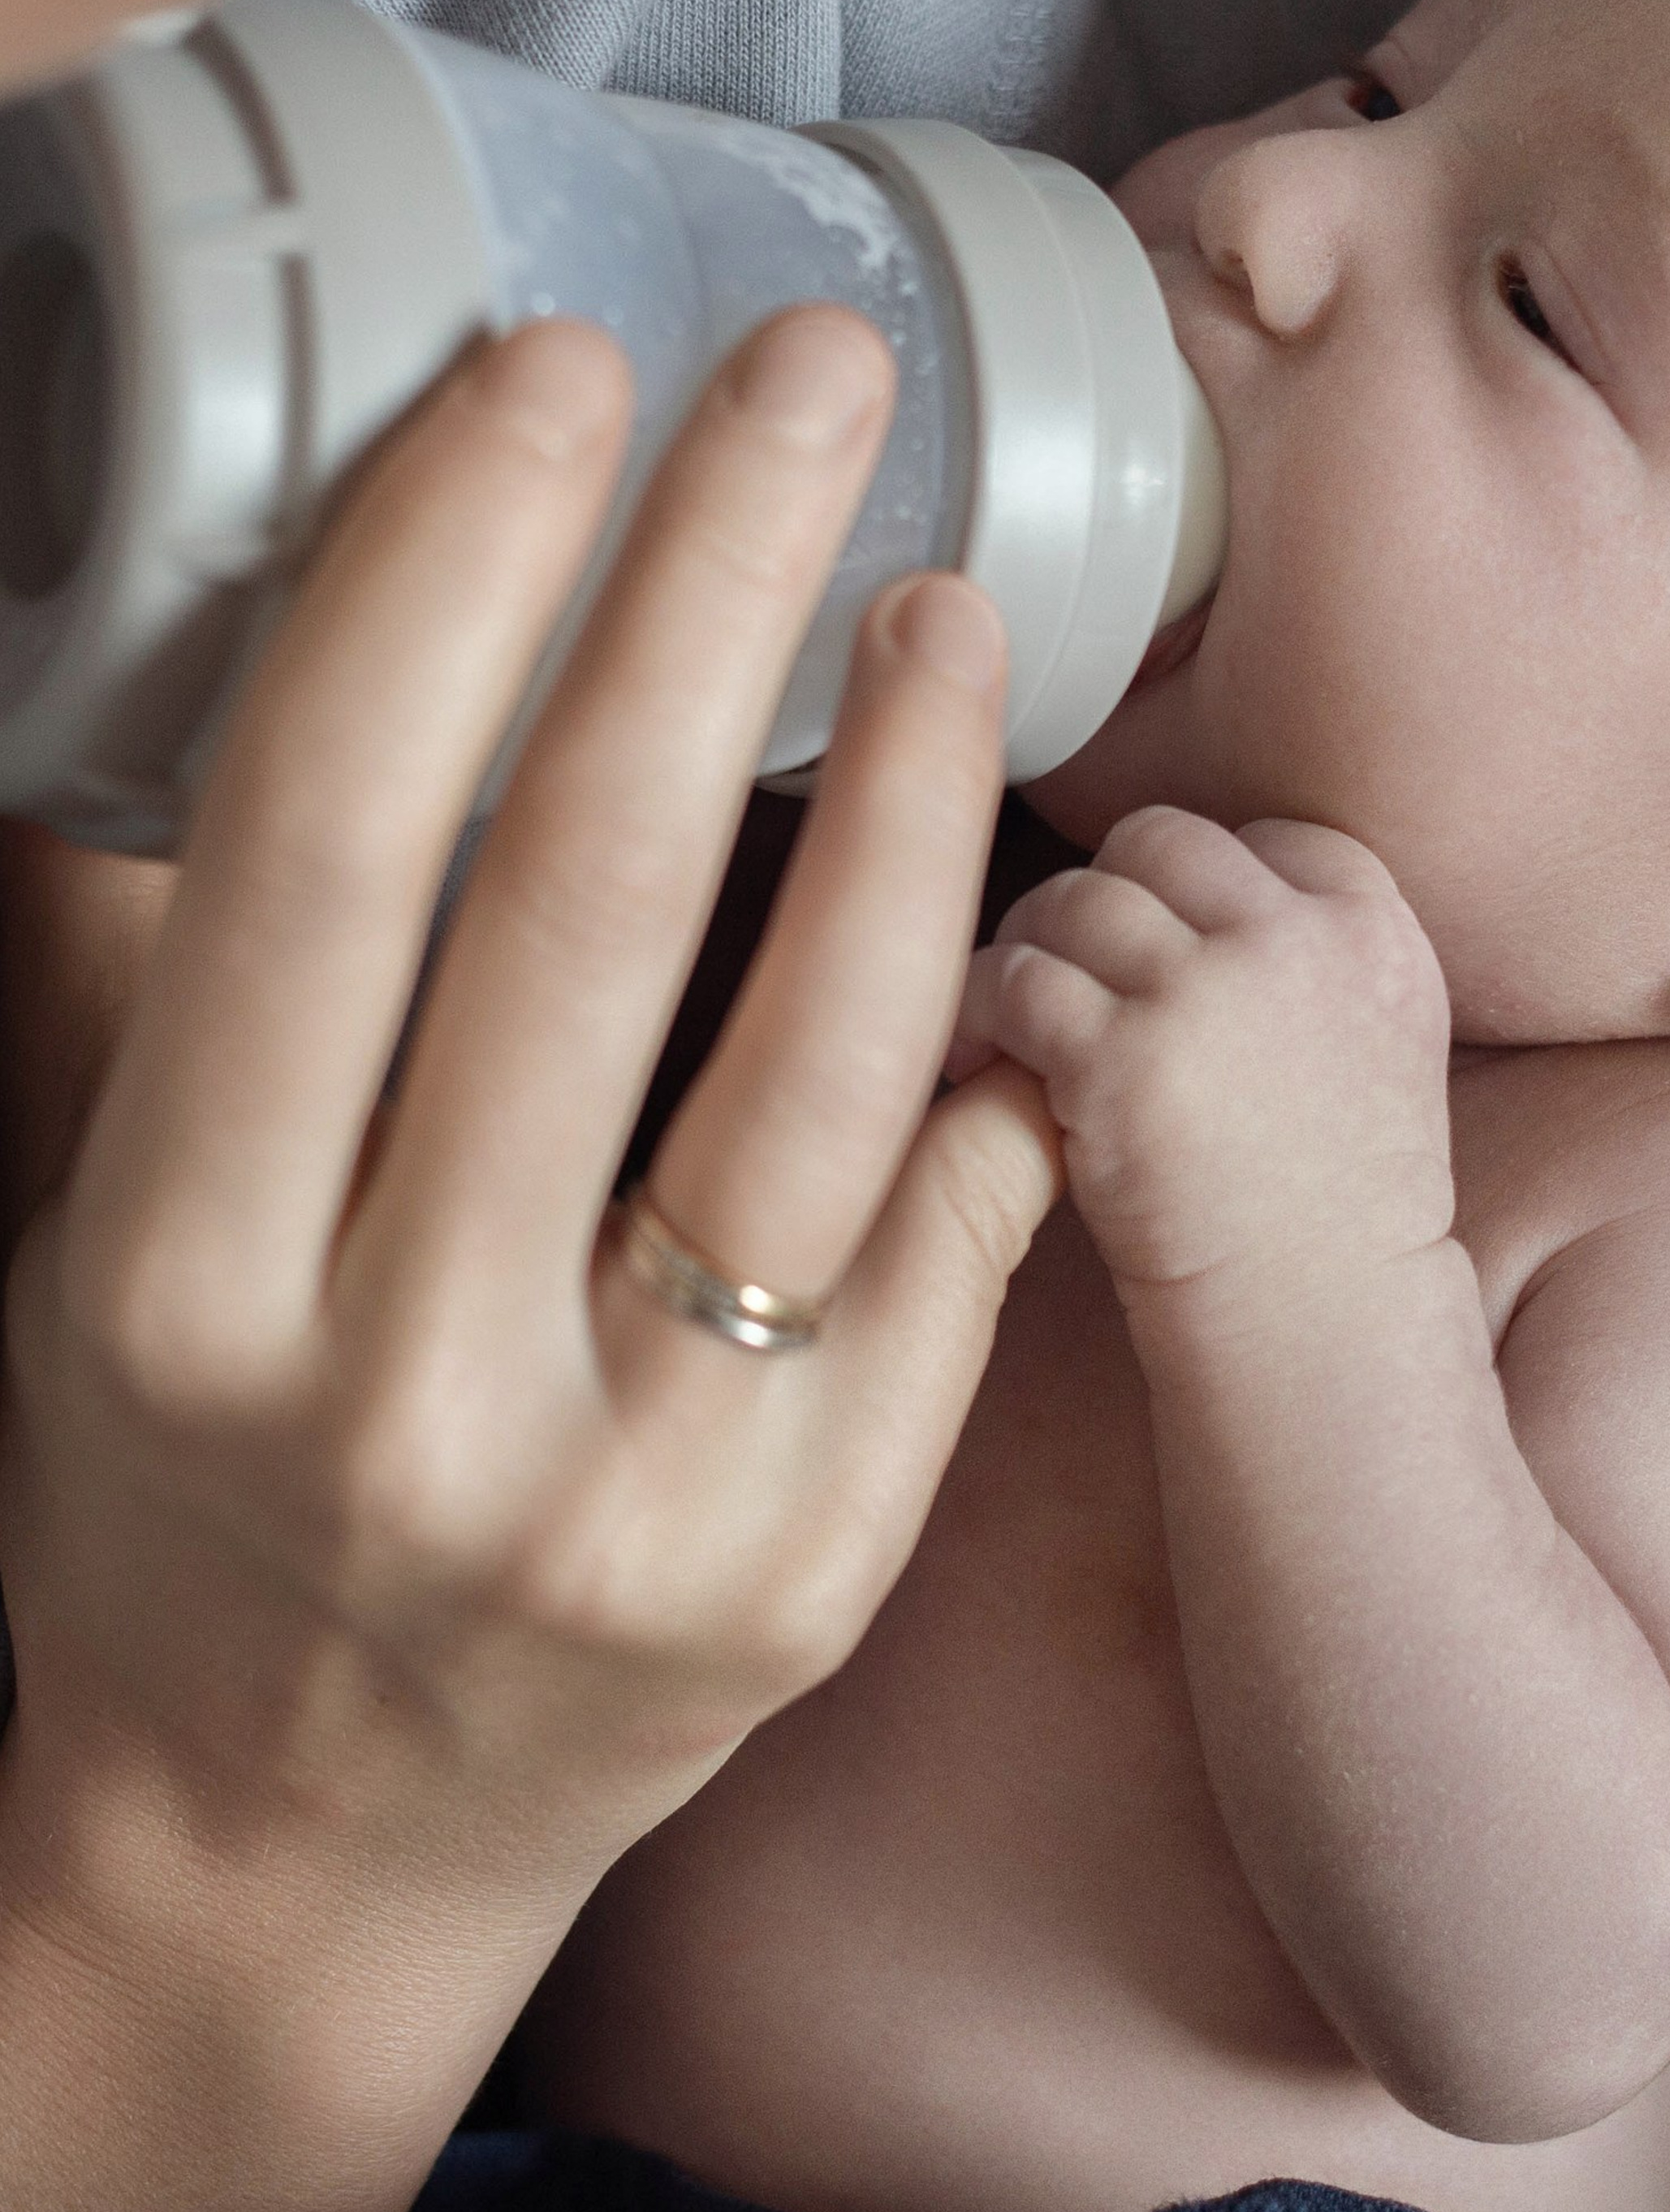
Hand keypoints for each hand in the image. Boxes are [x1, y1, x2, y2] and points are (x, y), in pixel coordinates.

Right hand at [0, 305, 1059, 1959]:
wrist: (287, 1842)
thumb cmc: (174, 1479)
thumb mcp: (100, 1225)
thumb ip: (161, 957)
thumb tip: (244, 611)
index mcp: (175, 1283)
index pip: (326, 862)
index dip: (448, 585)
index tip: (558, 369)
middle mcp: (402, 1406)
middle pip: (590, 922)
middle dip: (708, 597)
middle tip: (810, 377)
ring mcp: (631, 1515)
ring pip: (818, 1084)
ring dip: (911, 811)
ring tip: (953, 608)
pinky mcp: (805, 1584)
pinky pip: (937, 1260)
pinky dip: (983, 1062)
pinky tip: (1027, 907)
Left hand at [954, 804, 1451, 1298]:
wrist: (1320, 1328)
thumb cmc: (1334, 1214)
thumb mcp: (1382, 1047)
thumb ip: (1314, 961)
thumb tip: (1198, 905)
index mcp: (1374, 932)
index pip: (1271, 838)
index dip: (1205, 887)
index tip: (1172, 950)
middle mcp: (1296, 940)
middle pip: (1160, 841)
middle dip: (1107, 897)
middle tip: (1072, 969)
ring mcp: (1206, 989)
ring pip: (1076, 898)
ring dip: (1031, 947)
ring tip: (1013, 1016)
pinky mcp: (1120, 1055)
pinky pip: (1014, 979)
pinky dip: (978, 1008)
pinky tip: (977, 1054)